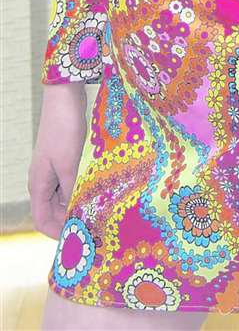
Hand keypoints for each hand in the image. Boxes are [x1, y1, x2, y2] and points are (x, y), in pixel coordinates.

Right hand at [29, 84, 86, 238]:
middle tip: (96, 225)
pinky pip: (72, 181)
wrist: (64, 98)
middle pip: (55, 210)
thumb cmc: (64, 130)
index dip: (57, 233)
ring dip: (79, 202)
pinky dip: (83, 187)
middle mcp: (44, 180)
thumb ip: (72, 190)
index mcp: (39, 185)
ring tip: (101, 209)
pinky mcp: (65, 158)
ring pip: (65, 196)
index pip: (43, 220)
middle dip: (71, 219)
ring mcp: (54, 169)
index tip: (78, 239)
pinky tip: (99, 189)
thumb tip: (78, 215)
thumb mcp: (69, 163)